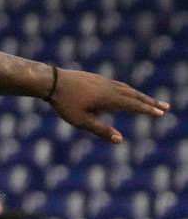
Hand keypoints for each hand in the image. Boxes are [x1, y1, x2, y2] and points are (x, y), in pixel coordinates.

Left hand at [49, 68, 168, 143]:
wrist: (52, 81)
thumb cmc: (65, 104)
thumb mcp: (81, 121)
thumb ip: (101, 130)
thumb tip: (120, 140)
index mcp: (109, 99)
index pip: (134, 105)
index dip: (148, 110)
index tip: (161, 113)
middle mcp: (110, 88)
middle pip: (135, 95)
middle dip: (151, 102)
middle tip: (165, 107)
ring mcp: (104, 81)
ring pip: (127, 88)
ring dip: (140, 95)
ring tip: (149, 101)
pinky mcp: (97, 78)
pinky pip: (117, 85)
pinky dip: (128, 90)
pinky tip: (126, 93)